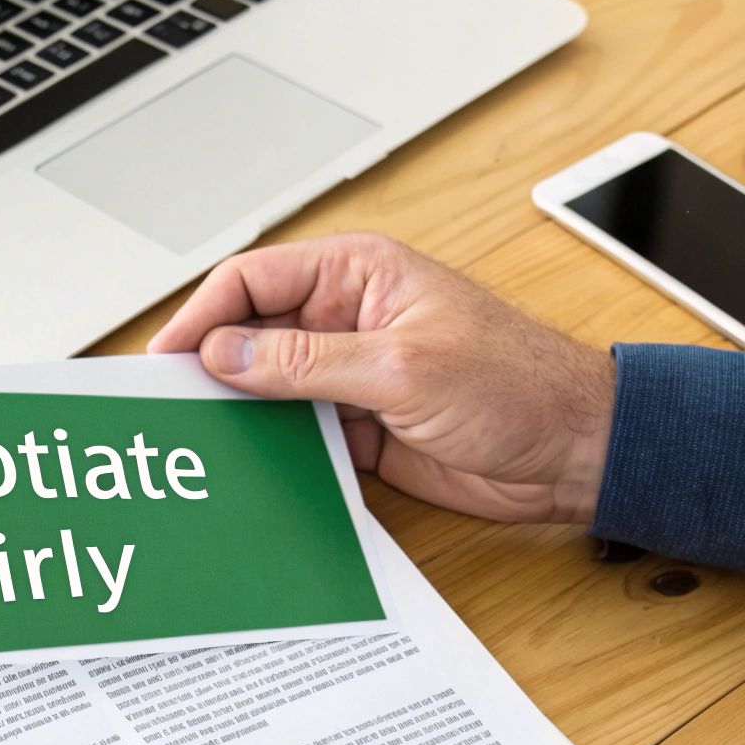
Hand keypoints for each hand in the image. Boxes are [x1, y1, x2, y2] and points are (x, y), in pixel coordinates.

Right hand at [149, 234, 613, 523]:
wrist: (576, 453)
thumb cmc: (521, 386)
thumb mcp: (401, 369)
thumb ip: (304, 362)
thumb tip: (226, 353)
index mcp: (357, 275)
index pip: (253, 280)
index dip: (203, 316)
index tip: (167, 357)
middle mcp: (347, 318)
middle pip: (251, 334)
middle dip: (211, 367)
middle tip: (170, 403)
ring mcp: (350, 374)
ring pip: (268, 388)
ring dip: (241, 414)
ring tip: (203, 440)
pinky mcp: (359, 425)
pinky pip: (296, 433)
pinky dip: (274, 452)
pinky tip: (252, 470)